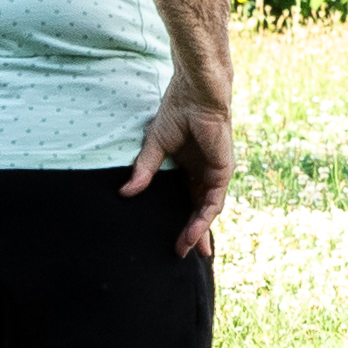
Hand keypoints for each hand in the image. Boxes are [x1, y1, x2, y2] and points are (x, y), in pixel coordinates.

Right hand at [127, 83, 236, 256]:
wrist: (195, 93)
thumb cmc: (177, 111)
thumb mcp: (155, 146)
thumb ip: (144, 170)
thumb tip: (125, 193)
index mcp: (191, 168)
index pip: (188, 202)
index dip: (183, 223)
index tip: (175, 244)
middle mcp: (205, 173)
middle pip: (200, 211)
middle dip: (194, 234)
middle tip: (182, 255)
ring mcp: (216, 173)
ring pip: (208, 210)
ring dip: (198, 231)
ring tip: (185, 248)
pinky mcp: (222, 171)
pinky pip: (214, 201)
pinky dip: (204, 218)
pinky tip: (194, 232)